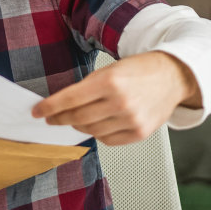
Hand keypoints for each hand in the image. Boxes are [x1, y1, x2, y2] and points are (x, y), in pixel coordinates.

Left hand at [32, 52, 199, 144]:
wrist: (173, 76)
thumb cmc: (140, 70)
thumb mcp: (110, 70)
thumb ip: (87, 88)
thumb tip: (62, 105)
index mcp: (110, 81)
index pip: (70, 99)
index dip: (49, 107)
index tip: (37, 111)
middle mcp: (120, 102)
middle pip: (77, 117)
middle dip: (60, 118)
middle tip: (51, 117)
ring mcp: (131, 120)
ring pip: (91, 131)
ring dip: (79, 125)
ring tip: (76, 118)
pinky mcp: (139, 133)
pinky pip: (108, 140)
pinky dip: (98, 134)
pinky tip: (97, 125)